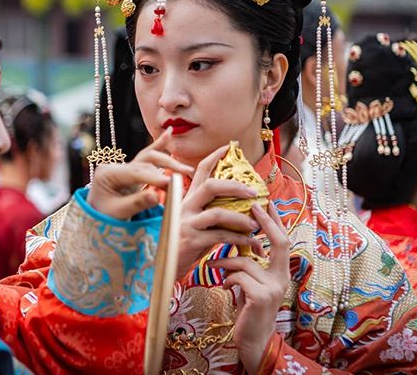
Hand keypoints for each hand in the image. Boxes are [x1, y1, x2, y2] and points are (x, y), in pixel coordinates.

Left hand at [87, 128, 193, 219]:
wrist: (97, 219)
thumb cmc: (104, 217)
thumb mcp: (118, 213)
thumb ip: (136, 203)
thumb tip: (155, 197)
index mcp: (107, 174)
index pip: (135, 172)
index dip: (155, 177)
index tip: (172, 184)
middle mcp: (115, 166)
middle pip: (145, 162)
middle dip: (166, 167)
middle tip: (185, 175)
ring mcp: (124, 166)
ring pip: (149, 158)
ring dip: (168, 162)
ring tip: (186, 169)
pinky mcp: (132, 170)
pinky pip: (147, 156)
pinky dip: (159, 145)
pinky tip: (169, 133)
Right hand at [175, 144, 263, 278]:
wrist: (161, 269)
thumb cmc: (181, 246)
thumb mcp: (194, 225)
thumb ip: (210, 213)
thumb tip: (239, 206)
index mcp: (186, 199)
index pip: (200, 171)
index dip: (214, 157)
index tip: (229, 147)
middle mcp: (185, 207)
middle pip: (210, 186)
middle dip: (234, 186)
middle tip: (253, 191)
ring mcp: (187, 223)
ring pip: (218, 213)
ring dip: (240, 218)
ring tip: (255, 224)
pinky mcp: (191, 241)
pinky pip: (220, 236)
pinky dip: (239, 239)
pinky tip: (251, 242)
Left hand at [208, 202, 290, 373]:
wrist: (252, 340)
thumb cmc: (249, 309)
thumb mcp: (252, 283)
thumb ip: (251, 264)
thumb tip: (240, 239)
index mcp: (282, 273)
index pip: (283, 241)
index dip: (276, 221)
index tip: (266, 203)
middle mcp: (283, 279)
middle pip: (281, 242)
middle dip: (266, 223)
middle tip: (252, 207)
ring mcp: (274, 288)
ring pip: (247, 261)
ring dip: (226, 262)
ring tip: (214, 265)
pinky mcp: (261, 297)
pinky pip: (239, 276)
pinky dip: (227, 278)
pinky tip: (225, 287)